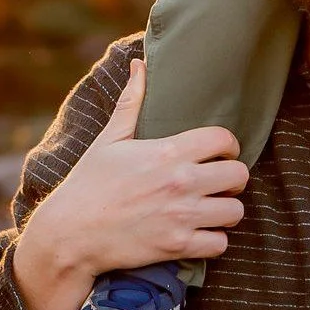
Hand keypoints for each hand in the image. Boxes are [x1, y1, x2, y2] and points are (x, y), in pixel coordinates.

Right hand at [12, 59, 248, 309]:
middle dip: (232, 179)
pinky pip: (220, 244)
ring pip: (235, 212)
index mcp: (168, 151)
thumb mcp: (109, 139)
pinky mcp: (178, 246)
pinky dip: (213, 241)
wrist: (70, 234)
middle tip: (219, 183)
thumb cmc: (89, 184)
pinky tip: (200, 234)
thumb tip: (140, 64)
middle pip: (240, 175)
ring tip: (211, 209)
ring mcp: (181, 216)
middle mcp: (181, 182)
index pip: (224, 139)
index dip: (228, 146)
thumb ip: (132, 102)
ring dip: (226, 211)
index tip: (220, 154)